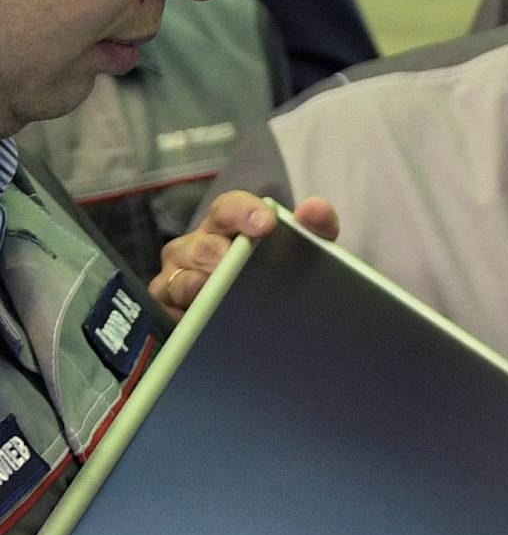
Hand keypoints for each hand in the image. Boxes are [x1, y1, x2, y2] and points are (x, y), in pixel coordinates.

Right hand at [152, 189, 338, 318]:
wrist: (264, 326)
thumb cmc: (273, 278)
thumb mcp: (301, 255)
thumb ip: (314, 231)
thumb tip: (316, 209)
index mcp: (228, 228)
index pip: (229, 209)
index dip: (245, 212)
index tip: (266, 224)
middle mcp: (198, 248)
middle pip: (201, 245)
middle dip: (215, 251)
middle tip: (230, 259)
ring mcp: (177, 277)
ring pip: (179, 278)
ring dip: (193, 283)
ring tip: (206, 287)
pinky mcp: (166, 308)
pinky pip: (164, 308)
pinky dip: (177, 311)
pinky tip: (191, 316)